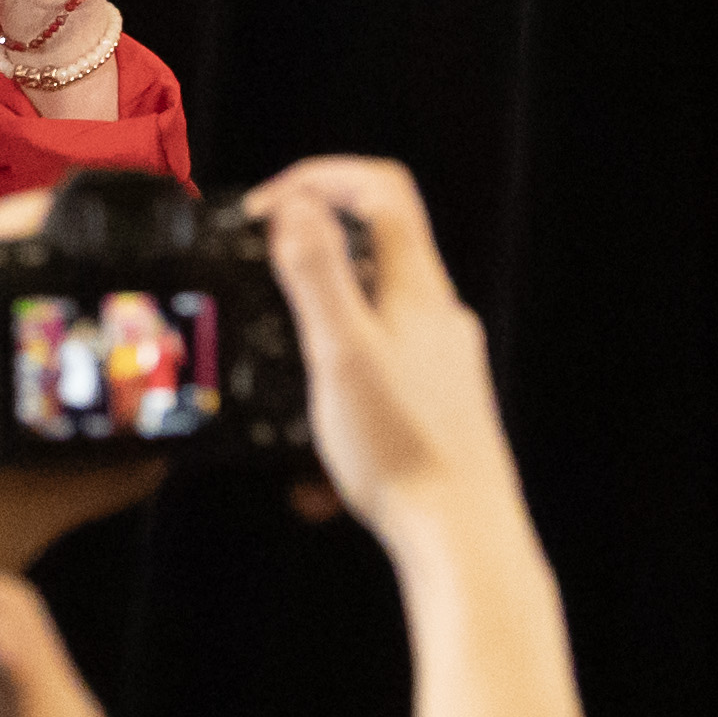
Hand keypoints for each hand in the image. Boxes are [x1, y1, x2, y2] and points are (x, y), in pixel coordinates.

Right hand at [238, 155, 579, 716]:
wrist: (462, 539)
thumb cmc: (403, 450)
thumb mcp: (339, 352)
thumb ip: (316, 274)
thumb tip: (297, 206)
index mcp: (418, 290)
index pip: (380, 189)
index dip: (320, 177)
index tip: (266, 208)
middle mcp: (438, 320)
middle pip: (372, 256)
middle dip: (304, 273)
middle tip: (255, 299)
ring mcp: (442, 368)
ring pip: (367, 332)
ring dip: (312, 354)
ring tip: (277, 402)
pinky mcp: (437, 414)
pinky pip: (374, 393)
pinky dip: (334, 415)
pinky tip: (309, 477)